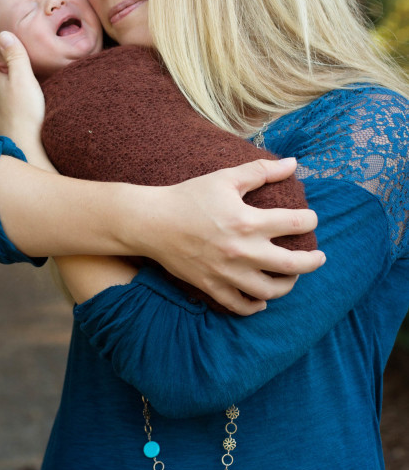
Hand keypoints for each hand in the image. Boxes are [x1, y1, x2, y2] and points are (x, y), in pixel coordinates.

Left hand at [0, 31, 47, 164]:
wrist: (28, 152)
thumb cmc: (26, 113)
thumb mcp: (23, 79)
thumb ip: (15, 57)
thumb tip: (2, 34)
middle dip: (2, 86)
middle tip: (15, 79)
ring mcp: (2, 125)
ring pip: (3, 110)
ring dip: (11, 104)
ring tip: (24, 101)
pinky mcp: (11, 139)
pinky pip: (12, 126)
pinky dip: (18, 121)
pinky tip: (28, 123)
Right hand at [126, 157, 324, 315]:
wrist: (151, 222)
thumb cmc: (188, 196)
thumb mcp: (225, 178)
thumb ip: (261, 171)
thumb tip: (293, 164)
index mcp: (247, 221)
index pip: (295, 224)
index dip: (310, 220)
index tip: (310, 218)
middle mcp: (242, 251)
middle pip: (293, 265)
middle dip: (313, 261)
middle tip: (319, 257)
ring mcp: (228, 273)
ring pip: (271, 291)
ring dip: (288, 285)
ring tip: (292, 276)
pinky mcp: (213, 287)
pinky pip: (241, 305)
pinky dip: (256, 305)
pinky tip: (262, 298)